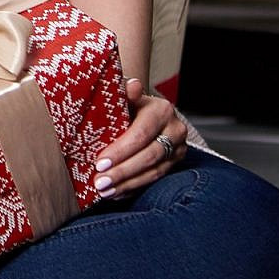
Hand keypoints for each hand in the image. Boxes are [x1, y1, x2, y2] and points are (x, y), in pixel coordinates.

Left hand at [93, 77, 186, 198]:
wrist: (144, 109)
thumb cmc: (128, 102)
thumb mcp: (124, 94)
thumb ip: (125, 91)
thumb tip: (132, 85)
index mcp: (162, 110)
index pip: (140, 134)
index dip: (120, 150)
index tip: (99, 163)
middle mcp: (175, 130)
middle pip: (149, 156)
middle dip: (122, 172)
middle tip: (100, 182)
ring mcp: (179, 148)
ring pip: (154, 172)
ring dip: (127, 184)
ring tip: (105, 191)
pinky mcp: (175, 163)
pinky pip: (155, 179)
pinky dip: (134, 188)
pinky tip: (117, 193)